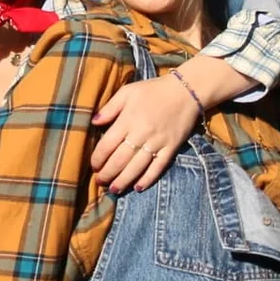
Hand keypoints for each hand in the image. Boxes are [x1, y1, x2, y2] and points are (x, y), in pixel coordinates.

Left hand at [91, 76, 195, 192]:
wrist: (186, 91)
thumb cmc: (153, 90)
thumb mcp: (127, 92)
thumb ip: (109, 108)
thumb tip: (94, 122)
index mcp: (127, 120)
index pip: (107, 145)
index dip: (98, 158)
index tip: (93, 166)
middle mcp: (141, 133)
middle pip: (120, 159)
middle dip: (108, 174)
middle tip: (101, 182)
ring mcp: (157, 142)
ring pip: (137, 167)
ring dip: (124, 180)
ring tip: (114, 190)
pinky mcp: (171, 147)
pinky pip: (158, 166)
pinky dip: (148, 178)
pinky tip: (139, 187)